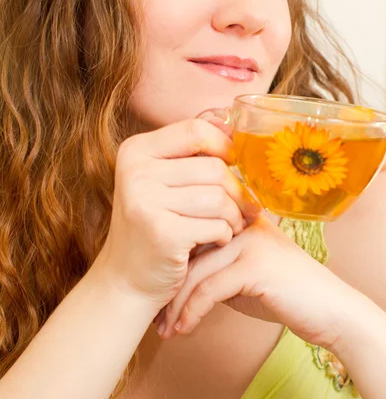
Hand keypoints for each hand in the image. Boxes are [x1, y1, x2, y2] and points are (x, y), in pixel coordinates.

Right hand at [95, 119, 257, 309]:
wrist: (126, 280)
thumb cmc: (155, 225)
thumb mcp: (161, 181)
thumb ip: (189, 151)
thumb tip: (229, 118)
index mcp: (136, 150)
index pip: (195, 130)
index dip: (226, 145)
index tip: (238, 164)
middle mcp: (135, 172)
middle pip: (213, 167)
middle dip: (238, 190)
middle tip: (246, 207)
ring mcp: (145, 202)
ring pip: (219, 198)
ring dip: (235, 216)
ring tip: (231, 225)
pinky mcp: (162, 233)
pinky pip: (216, 226)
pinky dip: (224, 235)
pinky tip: (216, 240)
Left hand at [160, 215, 353, 348]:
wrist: (330, 311)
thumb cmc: (287, 295)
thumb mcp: (244, 276)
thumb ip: (216, 268)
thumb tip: (176, 280)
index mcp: (239, 219)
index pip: (192, 234)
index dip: (171, 265)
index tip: (158, 295)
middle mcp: (242, 224)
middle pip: (189, 251)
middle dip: (169, 287)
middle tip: (156, 315)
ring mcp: (249, 242)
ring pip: (195, 271)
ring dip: (176, 305)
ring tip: (165, 329)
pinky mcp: (255, 266)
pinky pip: (209, 289)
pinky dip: (192, 312)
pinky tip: (184, 328)